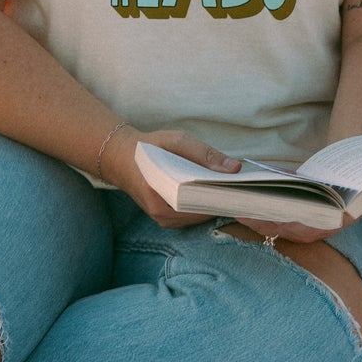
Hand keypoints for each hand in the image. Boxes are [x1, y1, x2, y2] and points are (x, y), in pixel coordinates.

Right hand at [103, 125, 241, 227]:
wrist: (121, 157)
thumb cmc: (149, 147)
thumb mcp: (177, 142)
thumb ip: (205, 154)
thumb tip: (235, 168)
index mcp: (161, 198)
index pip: (201, 205)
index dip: (223, 197)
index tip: (241, 188)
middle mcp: (162, 216)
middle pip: (201, 214)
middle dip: (221, 201)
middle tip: (240, 188)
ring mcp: (163, 220)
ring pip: (198, 217)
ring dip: (213, 204)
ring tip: (230, 189)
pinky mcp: (166, 218)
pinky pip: (190, 216)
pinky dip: (203, 205)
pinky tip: (214, 192)